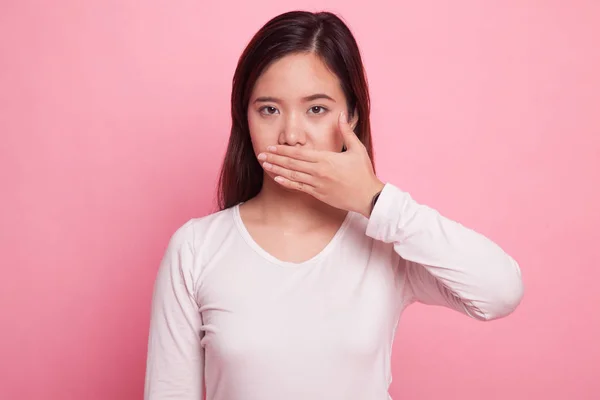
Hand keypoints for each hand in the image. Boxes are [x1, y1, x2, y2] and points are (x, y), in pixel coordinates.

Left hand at [257, 112, 384, 217]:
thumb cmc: (363, 172)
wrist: (368, 196)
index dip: (283, 150)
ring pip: (292, 175)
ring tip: (264, 165)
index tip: (271, 147)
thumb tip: (342, 114)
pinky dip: (286, 183)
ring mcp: (317, 184)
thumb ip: (346, 131)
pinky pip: (298, 188)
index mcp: (326, 159)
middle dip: (274, 159)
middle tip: (260, 155)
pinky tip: (276, 179)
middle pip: (291, 163)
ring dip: (276, 170)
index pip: (299, 153)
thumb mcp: (357, 149)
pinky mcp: (318, 194)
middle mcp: (318, 171)